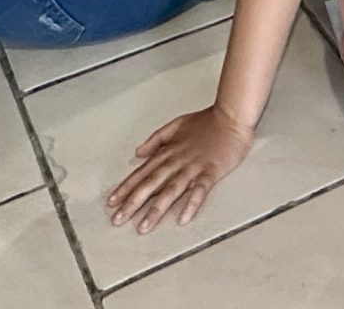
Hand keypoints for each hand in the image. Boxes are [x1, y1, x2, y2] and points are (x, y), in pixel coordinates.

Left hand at [107, 107, 254, 233]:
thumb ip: (156, 140)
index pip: (142, 173)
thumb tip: (138, 153)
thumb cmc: (206, 122)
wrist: (232, 117)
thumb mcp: (176, 125)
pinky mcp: (211, 173)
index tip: (111, 202)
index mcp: (168, 152)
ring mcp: (193, 168)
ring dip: (156, 209)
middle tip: (118, 220)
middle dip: (133, 203)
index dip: (125, 188)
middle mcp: (177, 161)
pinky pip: (199, 191)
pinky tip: (183, 219)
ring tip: (143, 227)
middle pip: (151, 184)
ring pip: (171, 191)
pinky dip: (191, 204)